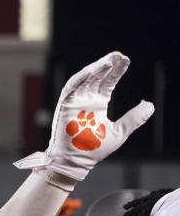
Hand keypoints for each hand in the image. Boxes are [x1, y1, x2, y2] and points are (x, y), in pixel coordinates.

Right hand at [15, 52, 152, 179]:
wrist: (76, 160)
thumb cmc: (94, 148)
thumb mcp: (120, 131)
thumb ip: (134, 118)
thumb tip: (150, 105)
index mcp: (98, 104)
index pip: (108, 82)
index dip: (117, 71)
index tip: (126, 61)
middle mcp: (86, 99)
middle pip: (97, 76)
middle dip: (108, 65)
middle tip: (120, 55)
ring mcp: (75, 101)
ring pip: (86, 78)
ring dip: (97, 68)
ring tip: (110, 59)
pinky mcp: (65, 104)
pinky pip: (72, 86)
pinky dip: (82, 77)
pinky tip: (94, 69)